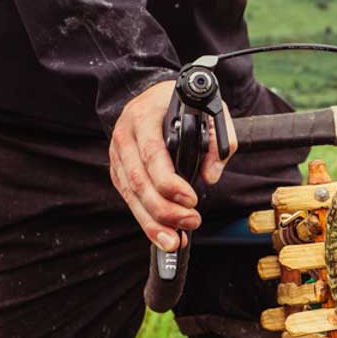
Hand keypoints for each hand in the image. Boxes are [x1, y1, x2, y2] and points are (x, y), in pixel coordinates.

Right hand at [108, 79, 236, 250]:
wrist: (153, 96)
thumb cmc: (184, 105)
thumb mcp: (209, 112)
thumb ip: (218, 141)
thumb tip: (211, 176)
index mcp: (145, 117)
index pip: (152, 154)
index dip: (170, 183)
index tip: (191, 201)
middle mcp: (125, 136)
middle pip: (139, 181)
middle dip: (165, 210)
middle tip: (191, 222)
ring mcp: (118, 154)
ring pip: (131, 195)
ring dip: (153, 222)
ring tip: (175, 241)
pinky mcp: (118, 170)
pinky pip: (129, 198)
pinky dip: (145, 219)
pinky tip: (162, 234)